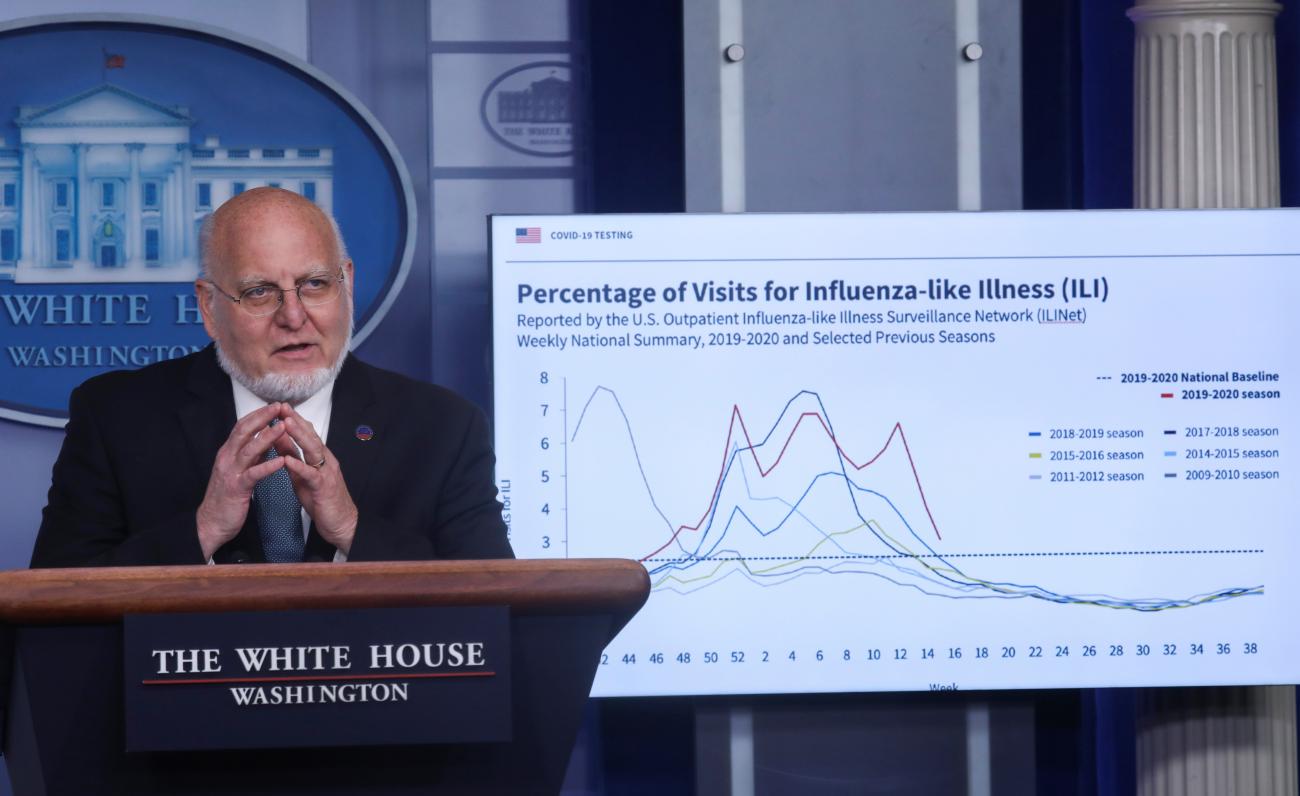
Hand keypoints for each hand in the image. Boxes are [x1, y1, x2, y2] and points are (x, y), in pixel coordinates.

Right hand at [196, 403, 289, 558]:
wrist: (211, 522)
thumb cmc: (227, 496)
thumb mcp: (239, 470)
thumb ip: (251, 456)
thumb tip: (266, 440)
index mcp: (228, 452)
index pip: (242, 426)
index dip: (258, 414)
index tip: (274, 405)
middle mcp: (227, 458)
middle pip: (244, 431)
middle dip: (262, 418)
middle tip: (279, 407)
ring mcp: (231, 472)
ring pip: (249, 449)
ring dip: (267, 437)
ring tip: (283, 427)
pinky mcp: (237, 488)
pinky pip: (253, 474)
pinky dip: (267, 466)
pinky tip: (281, 461)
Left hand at [274, 404, 357, 554]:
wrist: (341, 523)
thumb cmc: (321, 500)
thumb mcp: (302, 475)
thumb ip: (292, 457)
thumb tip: (278, 439)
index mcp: (320, 457)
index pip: (307, 433)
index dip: (294, 419)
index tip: (280, 407)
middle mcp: (326, 461)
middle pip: (311, 436)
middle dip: (296, 421)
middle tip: (282, 407)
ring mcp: (326, 473)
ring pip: (313, 450)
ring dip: (299, 436)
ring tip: (286, 423)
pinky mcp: (324, 488)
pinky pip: (311, 474)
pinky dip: (299, 466)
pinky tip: (288, 459)